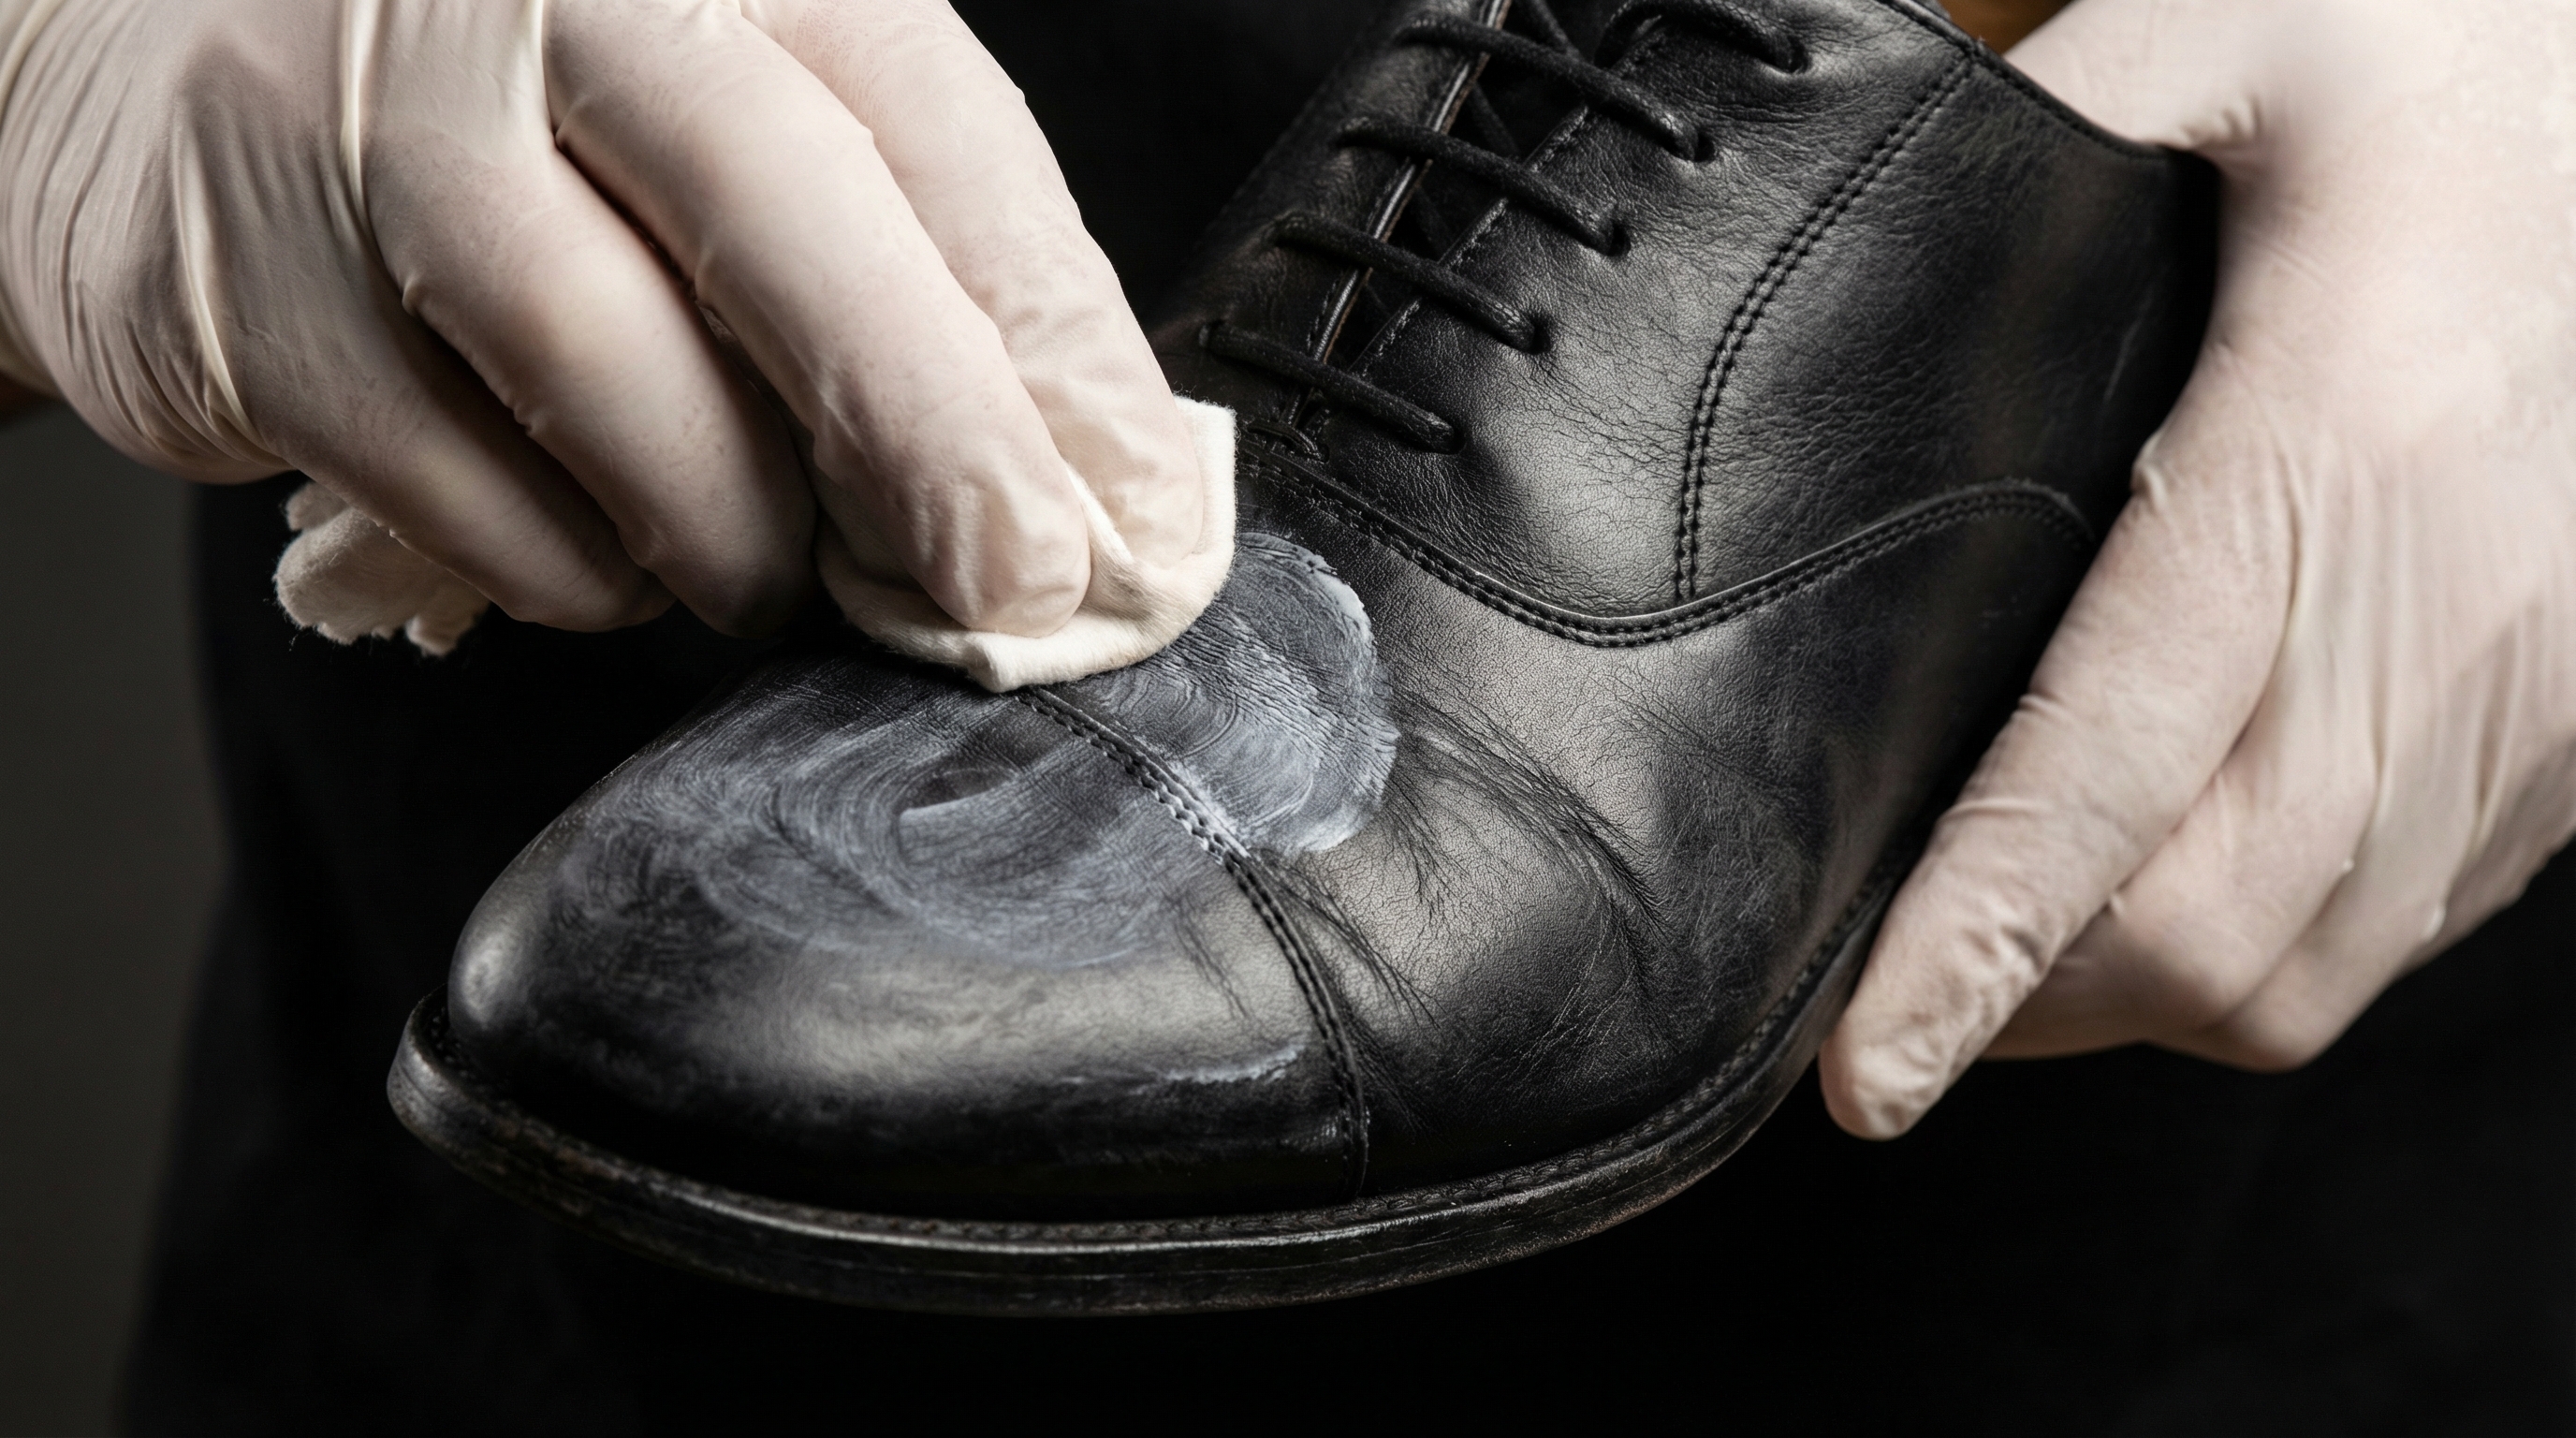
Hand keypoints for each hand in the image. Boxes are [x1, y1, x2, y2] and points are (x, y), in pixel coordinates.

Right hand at [0, 0, 1200, 638]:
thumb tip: (1099, 469)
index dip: (1045, 339)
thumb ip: (902, 241)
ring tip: (764, 572)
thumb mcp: (721, 94)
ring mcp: (371, 140)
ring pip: (617, 388)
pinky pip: (472, 501)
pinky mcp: (247, 304)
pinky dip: (575, 570)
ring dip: (733, 535)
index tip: (1124, 509)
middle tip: (1010, 589)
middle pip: (783, 223)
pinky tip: (600, 550)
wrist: (147, 49)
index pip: (930, 128)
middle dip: (929, 439)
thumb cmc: (501, 93)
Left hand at [1822, 0, 2575, 1135]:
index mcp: (2333, 444)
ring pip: (2308, 971)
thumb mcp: (2213, 40)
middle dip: (2023, 1003)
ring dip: (2131, 998)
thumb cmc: (2451, 49)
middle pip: (2211, 935)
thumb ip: (2021, 155)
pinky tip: (2162, 886)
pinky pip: (2404, 925)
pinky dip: (2257, 956)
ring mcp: (2539, 689)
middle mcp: (2451, 604)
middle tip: (1883, 992)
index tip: (1869, 1069)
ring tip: (1999, 960)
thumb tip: (1819, 275)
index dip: (1981, 942)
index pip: (2118, 764)